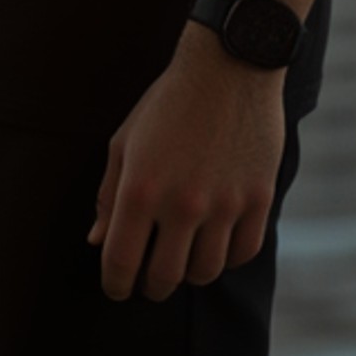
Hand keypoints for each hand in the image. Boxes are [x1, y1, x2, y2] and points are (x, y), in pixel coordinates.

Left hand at [86, 25, 285, 299]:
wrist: (229, 67)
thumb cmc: (168, 104)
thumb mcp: (125, 142)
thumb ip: (108, 196)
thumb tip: (97, 241)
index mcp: (139, 189)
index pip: (120, 261)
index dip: (115, 285)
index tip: (117, 287)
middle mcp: (181, 203)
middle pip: (164, 278)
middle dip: (150, 286)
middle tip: (148, 280)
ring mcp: (224, 204)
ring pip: (204, 272)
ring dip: (188, 272)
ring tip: (182, 256)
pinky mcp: (258, 199)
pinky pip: (241, 253)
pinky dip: (226, 256)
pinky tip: (215, 242)